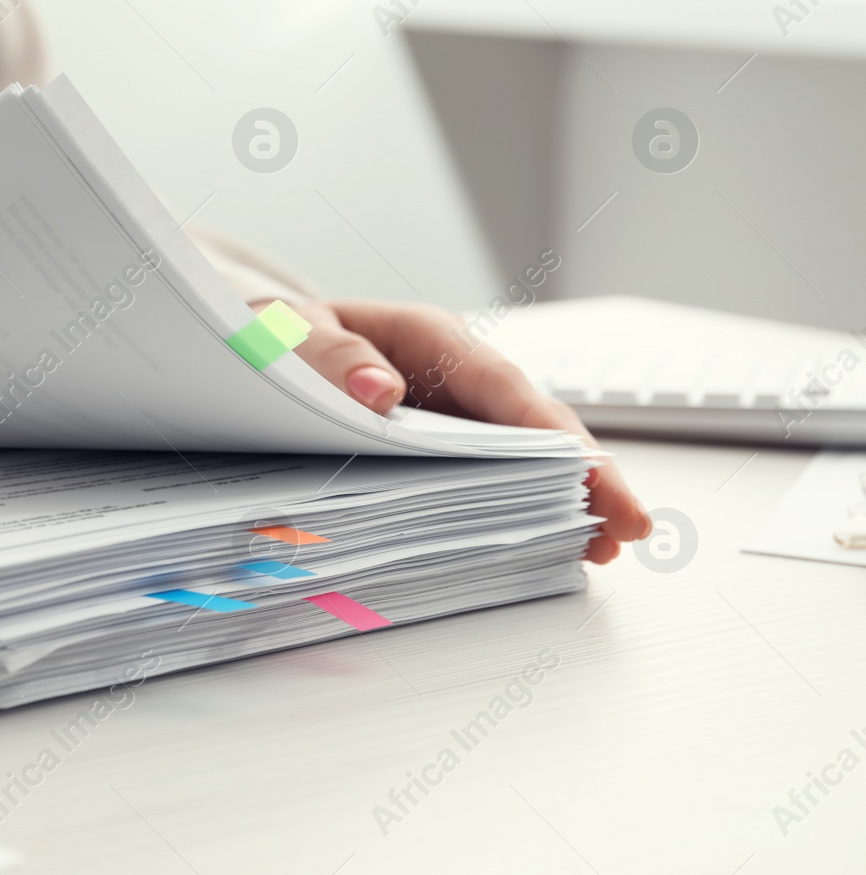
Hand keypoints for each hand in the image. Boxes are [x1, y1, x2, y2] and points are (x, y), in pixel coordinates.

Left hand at [254, 297, 650, 563]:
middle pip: (529, 426)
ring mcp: (449, 416)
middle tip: (628, 531)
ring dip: (559, 500)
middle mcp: (450, 376)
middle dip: (583, 475)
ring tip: (600, 551)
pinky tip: (541, 545)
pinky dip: (513, 507)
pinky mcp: (436, 447)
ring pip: (515, 456)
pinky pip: (482, 475)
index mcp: (425, 337)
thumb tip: (377, 392)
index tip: (592, 473)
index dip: (549, 433)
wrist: (252, 337)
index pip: (500, 386)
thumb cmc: (272, 327)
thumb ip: (322, 353)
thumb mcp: (282, 330)